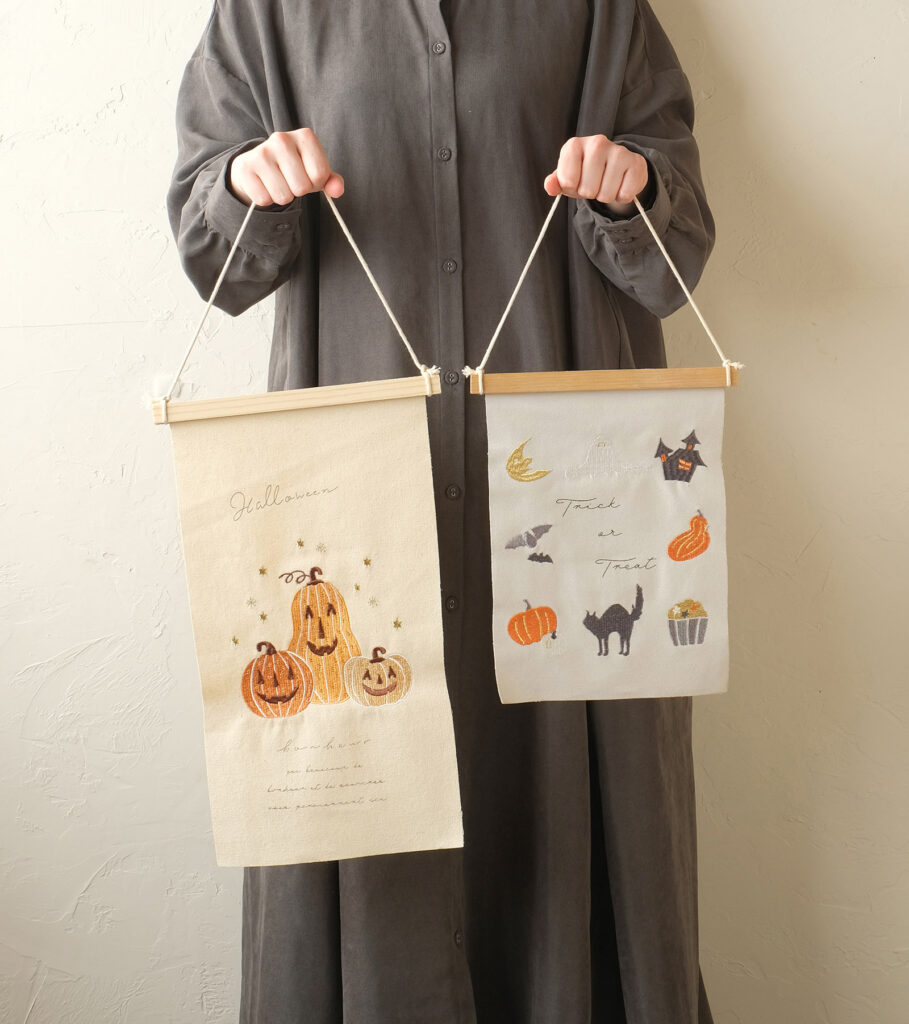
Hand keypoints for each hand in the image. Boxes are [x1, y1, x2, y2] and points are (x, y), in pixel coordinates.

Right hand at [229, 127, 344, 206]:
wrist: (259, 165)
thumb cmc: (294, 168)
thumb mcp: (315, 171)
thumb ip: (331, 181)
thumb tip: (337, 190)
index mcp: (305, 136)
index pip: (320, 175)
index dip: (315, 183)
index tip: (307, 175)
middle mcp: (282, 139)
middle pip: (302, 187)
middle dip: (298, 191)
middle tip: (290, 180)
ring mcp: (262, 152)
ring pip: (283, 196)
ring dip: (282, 196)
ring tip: (277, 182)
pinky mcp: (245, 167)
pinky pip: (264, 199)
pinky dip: (266, 199)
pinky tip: (264, 184)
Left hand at [544, 135, 648, 215]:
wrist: (615, 168)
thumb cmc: (584, 173)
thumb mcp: (567, 178)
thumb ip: (555, 183)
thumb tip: (550, 186)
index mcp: (574, 145)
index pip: (567, 180)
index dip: (571, 188)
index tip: (574, 182)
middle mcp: (597, 143)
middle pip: (588, 189)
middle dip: (589, 194)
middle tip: (593, 184)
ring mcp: (618, 150)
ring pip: (606, 194)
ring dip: (605, 196)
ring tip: (605, 184)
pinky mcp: (635, 162)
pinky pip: (624, 194)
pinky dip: (621, 197)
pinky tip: (620, 185)